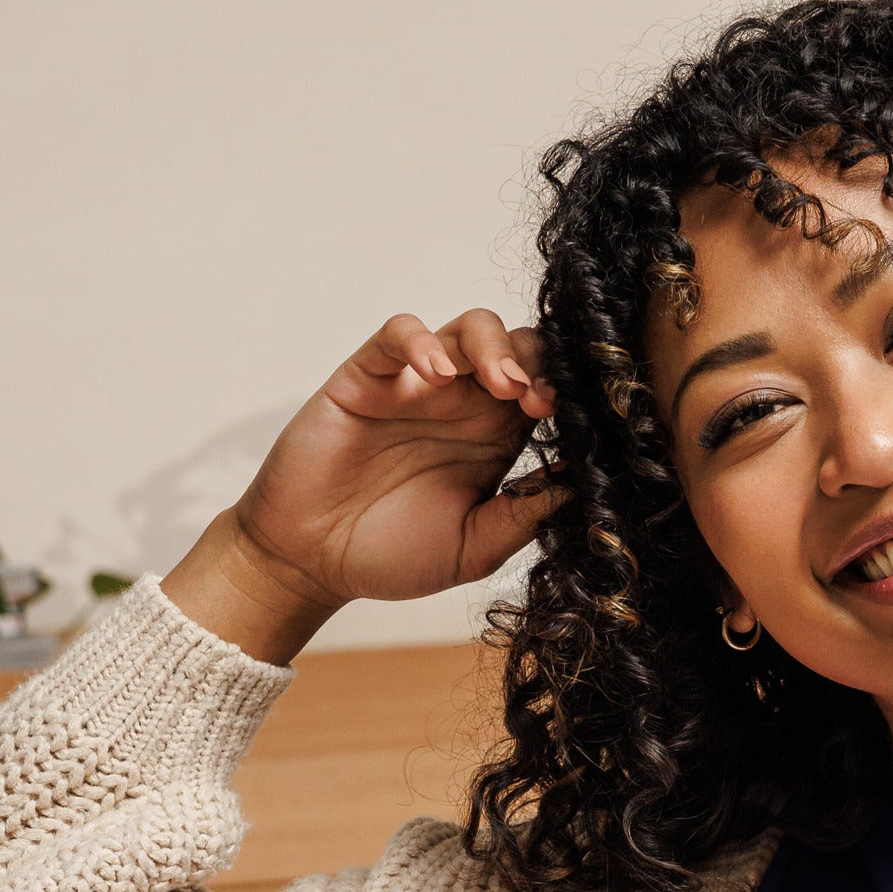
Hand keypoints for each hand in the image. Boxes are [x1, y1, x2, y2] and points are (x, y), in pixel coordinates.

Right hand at [167, 309, 559, 661]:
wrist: (312, 562)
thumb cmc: (391, 556)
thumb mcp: (473, 549)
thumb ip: (522, 518)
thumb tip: (579, 487)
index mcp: (496, 441)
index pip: (545, 391)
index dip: (564, 395)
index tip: (570, 422)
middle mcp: (463, 405)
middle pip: (518, 348)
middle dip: (539, 362)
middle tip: (539, 400)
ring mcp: (416, 386)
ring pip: (468, 329)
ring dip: (494, 346)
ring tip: (502, 384)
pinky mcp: (368, 376)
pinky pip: (397, 334)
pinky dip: (421, 341)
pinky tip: (435, 373)